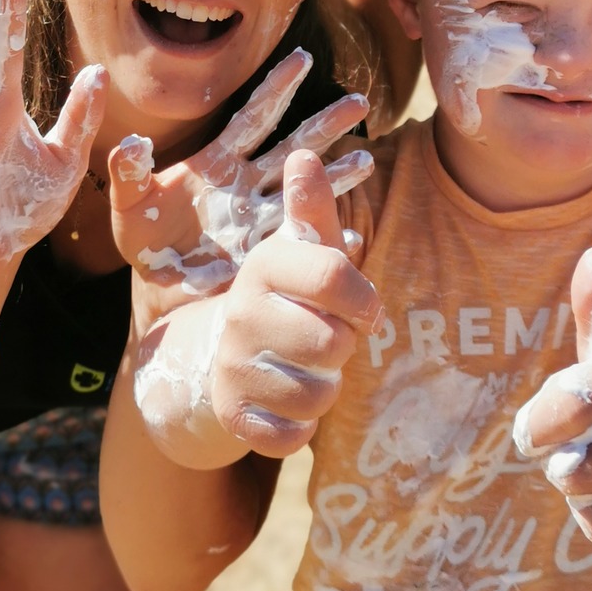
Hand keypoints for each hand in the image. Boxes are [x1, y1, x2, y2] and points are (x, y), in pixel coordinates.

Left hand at [110, 48, 371, 298]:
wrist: (156, 284)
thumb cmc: (144, 239)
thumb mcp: (129, 206)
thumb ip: (128, 172)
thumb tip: (131, 141)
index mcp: (219, 163)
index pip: (253, 117)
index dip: (276, 87)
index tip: (301, 58)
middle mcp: (248, 185)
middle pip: (294, 147)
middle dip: (325, 124)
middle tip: (359, 101)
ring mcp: (261, 219)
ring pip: (305, 191)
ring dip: (337, 176)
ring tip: (368, 161)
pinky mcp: (266, 255)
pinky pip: (301, 244)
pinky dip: (325, 242)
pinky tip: (352, 241)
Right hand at [209, 151, 384, 457]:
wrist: (226, 357)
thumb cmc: (286, 298)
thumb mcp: (301, 253)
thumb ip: (312, 209)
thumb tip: (306, 155)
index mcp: (265, 266)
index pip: (335, 275)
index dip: (365, 300)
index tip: (365, 308)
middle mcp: (241, 313)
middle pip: (333, 342)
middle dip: (342, 348)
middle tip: (326, 340)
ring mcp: (232, 365)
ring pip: (318, 394)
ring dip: (326, 388)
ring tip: (307, 368)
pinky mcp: (232, 413)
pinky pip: (292, 435)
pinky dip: (302, 427)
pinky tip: (289, 403)